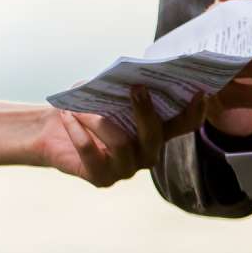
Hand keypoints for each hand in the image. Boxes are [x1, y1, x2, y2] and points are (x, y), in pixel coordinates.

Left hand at [36, 87, 198, 188]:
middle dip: (146, 111)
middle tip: (136, 88)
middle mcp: (146, 153)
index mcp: (155, 131)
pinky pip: (90, 152)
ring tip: (78, 107)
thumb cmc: (86, 106)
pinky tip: (67, 114)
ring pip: (121, 143)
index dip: (195, 112)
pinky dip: (77, 130)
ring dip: (97, 119)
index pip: (184, 125)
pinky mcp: (101, 178)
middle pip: (155, 136)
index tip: (198, 92)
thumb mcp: (105, 92)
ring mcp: (126, 169)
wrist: (53, 131)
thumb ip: (123, 86)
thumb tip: (132, 74)